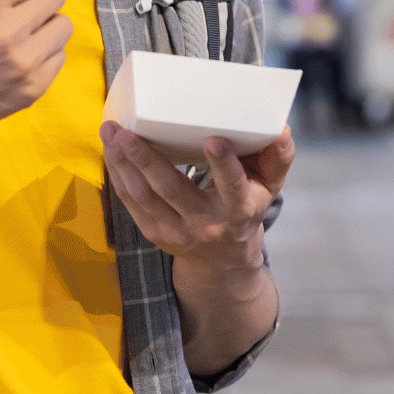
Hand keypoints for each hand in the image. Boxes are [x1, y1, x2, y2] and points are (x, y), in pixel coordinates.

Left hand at [100, 122, 293, 275]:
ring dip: (122, 164)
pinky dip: (118, 176)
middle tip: (126, 130)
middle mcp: (206, 223)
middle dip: (146, 158)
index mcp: (238, 210)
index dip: (223, 165)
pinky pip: (131, 203)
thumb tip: (282, 129)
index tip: (212, 140)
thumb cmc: (246, 210)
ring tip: (110, 133)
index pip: (233, 187)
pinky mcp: (154, 232)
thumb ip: (277, 158)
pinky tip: (110, 151)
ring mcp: (176, 231)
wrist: (224, 264)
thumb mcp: (268, 188)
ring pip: (143, 196)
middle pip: (172, 190)